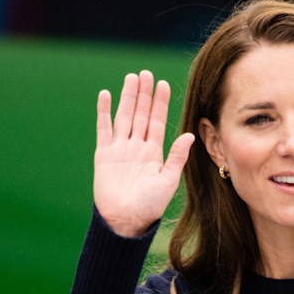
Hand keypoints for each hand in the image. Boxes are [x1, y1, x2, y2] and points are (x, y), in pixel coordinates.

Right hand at [93, 70, 194, 236]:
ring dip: (127, 98)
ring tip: (131, 78)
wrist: (126, 220)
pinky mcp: (104, 154)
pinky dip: (104, 112)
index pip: (157, 121)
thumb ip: (177, 156)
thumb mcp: (168, 179)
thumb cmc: (150, 204)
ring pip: (124, 117)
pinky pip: (104, 129)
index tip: (164, 85)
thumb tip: (189, 135)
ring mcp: (120, 149)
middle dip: (144, 94)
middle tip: (146, 74)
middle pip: (140, 114)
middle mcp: (137, 147)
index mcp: (154, 152)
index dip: (160, 103)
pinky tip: (106, 95)